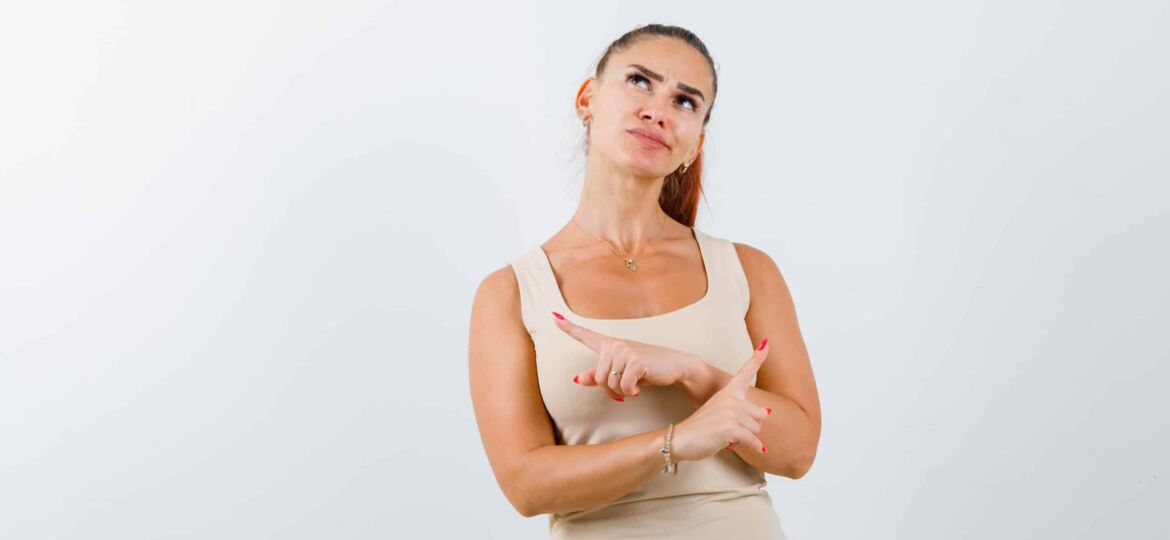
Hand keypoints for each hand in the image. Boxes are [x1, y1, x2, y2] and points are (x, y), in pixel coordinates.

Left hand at [553, 312, 697, 400]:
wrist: (677, 367)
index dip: (569, 328)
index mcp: (611, 345)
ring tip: (633, 388)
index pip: (586, 336)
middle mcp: (615, 345)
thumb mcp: (623, 372)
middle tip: (624, 391)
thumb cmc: (649, 369)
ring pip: (608, 384)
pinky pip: (623, 386)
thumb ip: (600, 375)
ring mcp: (625, 351)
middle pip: (597, 378)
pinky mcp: (635, 361)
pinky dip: (631, 392)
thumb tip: (578, 379)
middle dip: (609, 390)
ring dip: (620, 392)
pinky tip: (640, 388)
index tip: (553, 317)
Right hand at [670, 339, 772, 460]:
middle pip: (760, 414)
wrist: (681, 438)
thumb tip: (767, 412)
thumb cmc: (702, 428)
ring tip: (726, 436)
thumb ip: (742, 410)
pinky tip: (747, 448)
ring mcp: (731, 412)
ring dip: (745, 438)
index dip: (757, 357)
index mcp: (728, 391)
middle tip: (729, 430)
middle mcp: (731, 398)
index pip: (745, 372)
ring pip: (756, 429)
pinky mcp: (730, 427)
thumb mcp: (721, 413)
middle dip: (750, 427)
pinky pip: (752, 440)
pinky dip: (753, 447)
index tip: (766, 342)